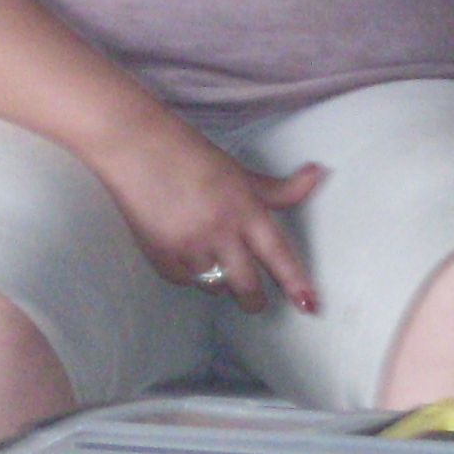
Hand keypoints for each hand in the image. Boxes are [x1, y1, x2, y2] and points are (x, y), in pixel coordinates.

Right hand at [92, 117, 321, 314]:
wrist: (136, 148)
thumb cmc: (191, 155)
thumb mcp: (240, 172)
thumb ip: (278, 189)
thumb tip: (318, 175)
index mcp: (244, 208)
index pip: (278, 254)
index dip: (295, 283)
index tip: (309, 305)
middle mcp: (220, 232)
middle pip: (248, 286)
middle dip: (254, 299)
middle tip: (254, 298)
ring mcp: (189, 247)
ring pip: (215, 287)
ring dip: (219, 280)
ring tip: (210, 256)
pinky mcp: (162, 257)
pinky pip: (185, 282)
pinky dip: (189, 273)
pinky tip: (184, 249)